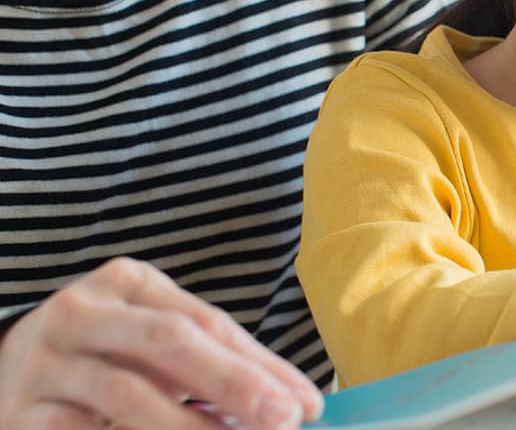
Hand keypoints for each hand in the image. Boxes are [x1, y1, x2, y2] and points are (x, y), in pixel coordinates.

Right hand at [0, 257, 323, 429]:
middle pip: (169, 342)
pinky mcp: (21, 412)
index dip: (260, 365)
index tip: (304, 404)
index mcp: (128, 282)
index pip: (207, 323)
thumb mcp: (153, 337)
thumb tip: (291, 400)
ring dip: (187, 427)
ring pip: (126, 394)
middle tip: (281, 419)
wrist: (6, 366)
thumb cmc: (106, 352)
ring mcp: (47, 361)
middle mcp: (83, 312)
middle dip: (233, 383)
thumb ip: (214, 359)